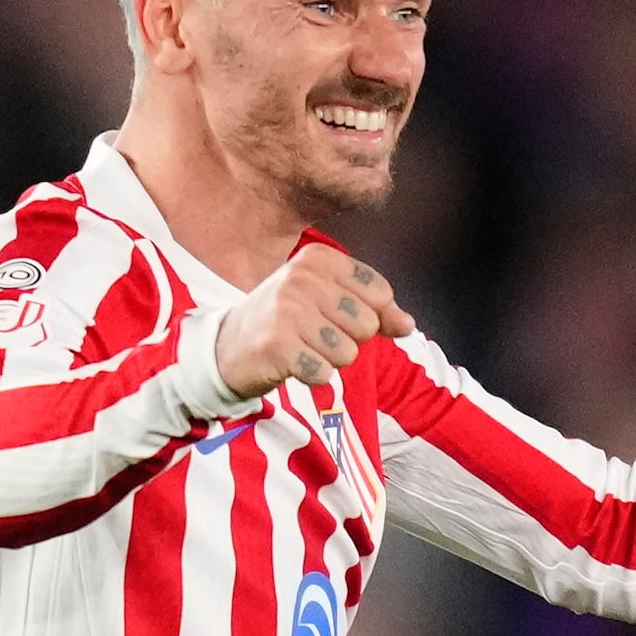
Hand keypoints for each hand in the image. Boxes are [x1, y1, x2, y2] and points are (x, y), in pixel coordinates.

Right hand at [213, 236, 412, 397]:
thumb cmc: (287, 322)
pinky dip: (313, 376)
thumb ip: (375, 311)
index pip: (380, 293)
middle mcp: (301, 277)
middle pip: (367, 325)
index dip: (371, 317)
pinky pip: (324, 373)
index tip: (338, 317)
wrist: (228, 346)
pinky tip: (292, 362)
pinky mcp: (277, 344)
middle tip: (315, 336)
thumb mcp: (329, 303)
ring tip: (303, 348)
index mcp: (319, 259)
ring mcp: (287, 309)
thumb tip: (408, 325)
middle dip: (349, 341)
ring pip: (348, 353)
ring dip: (330, 361)